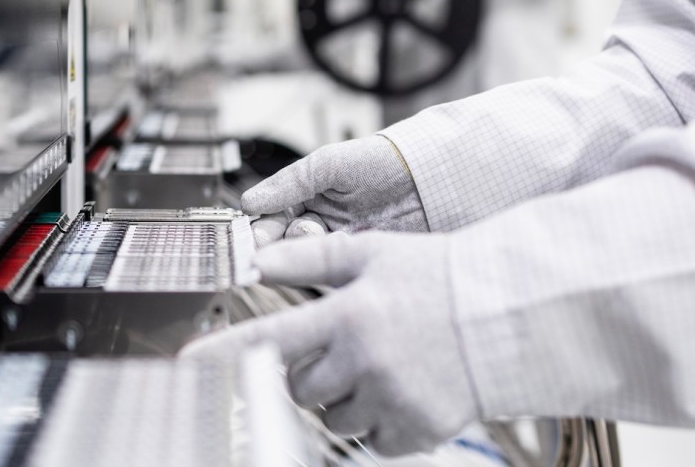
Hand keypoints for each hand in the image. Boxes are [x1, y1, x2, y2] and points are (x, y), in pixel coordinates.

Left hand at [182, 233, 477, 455]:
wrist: (507, 312)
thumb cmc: (438, 277)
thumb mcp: (373, 254)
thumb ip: (311, 260)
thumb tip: (258, 258)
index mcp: (349, 315)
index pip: (269, 338)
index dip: (223, 353)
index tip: (187, 365)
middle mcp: (366, 361)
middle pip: (298, 388)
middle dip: (309, 374)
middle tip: (342, 349)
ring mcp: (392, 400)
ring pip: (333, 418)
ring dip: (343, 399)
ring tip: (380, 366)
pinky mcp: (417, 430)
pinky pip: (373, 441)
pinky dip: (380, 421)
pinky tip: (403, 388)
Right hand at [244, 135, 427, 246]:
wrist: (428, 178)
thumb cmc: (380, 162)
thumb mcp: (329, 164)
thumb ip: (289, 184)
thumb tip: (248, 202)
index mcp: (303, 199)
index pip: (267, 220)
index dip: (255, 230)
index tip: (249, 238)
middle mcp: (316, 225)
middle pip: (280, 246)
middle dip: (275, 246)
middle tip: (276, 245)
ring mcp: (336, 245)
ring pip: (304, 259)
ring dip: (305, 248)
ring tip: (317, 231)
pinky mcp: (357, 263)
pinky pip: (332, 271)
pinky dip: (330, 260)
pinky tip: (339, 244)